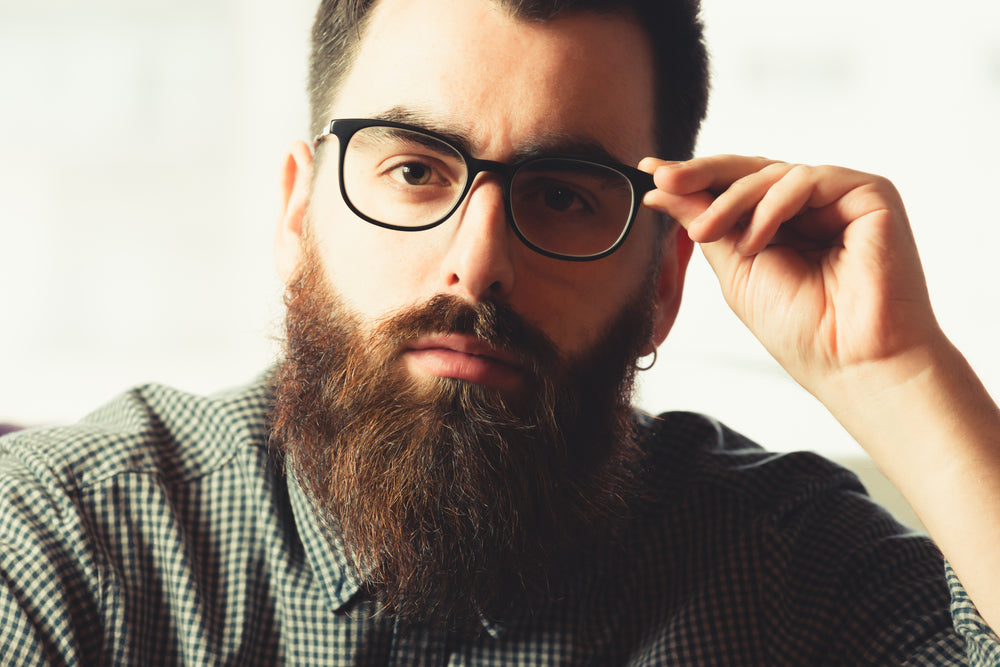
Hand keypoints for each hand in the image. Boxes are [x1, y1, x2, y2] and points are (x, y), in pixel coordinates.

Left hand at [640, 155, 943, 401]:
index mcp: (781, 224)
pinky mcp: (869, 195)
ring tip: (704, 232)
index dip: (693, 180)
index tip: (650, 174)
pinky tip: (755, 241)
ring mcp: (839, 198)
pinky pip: (807, 179)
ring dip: (729, 200)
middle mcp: (811, 206)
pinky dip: (772, 205)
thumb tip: (662, 189)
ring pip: (771, 172)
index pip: (733, 188)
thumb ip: (705, 223)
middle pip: (750, 170)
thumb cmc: (801, 329)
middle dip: (701, 173)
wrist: (850, 362)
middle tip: (663, 178)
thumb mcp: (735, 269)